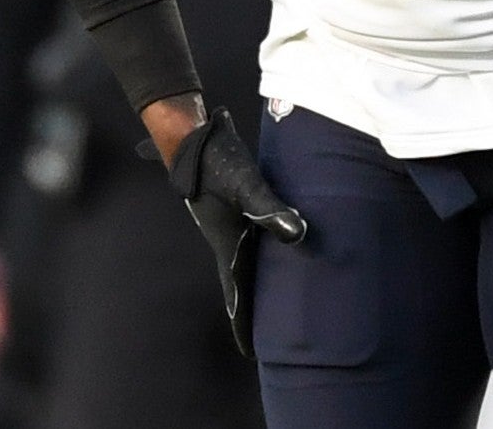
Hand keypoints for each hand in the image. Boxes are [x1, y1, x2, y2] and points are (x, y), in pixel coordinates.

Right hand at [166, 106, 306, 357]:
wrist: (193, 136)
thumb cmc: (215, 161)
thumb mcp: (245, 185)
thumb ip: (270, 208)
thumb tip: (299, 235)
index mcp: (227, 246)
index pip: (237, 294)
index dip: (244, 324)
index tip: (252, 355)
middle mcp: (230, 240)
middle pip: (245, 285)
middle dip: (257, 313)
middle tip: (271, 341)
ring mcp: (234, 225)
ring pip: (251, 264)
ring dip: (262, 285)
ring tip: (279, 305)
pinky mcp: (240, 208)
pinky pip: (257, 240)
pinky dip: (270, 253)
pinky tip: (285, 249)